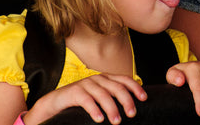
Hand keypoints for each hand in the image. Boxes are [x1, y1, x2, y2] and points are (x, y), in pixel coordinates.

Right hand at [24, 74, 146, 124]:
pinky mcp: (74, 92)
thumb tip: (131, 108)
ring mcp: (85, 84)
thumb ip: (112, 98)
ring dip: (111, 108)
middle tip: (132, 114)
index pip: (125, 79)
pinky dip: (94, 110)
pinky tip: (99, 119)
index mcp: (106, 78)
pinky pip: (86, 100)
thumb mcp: (99, 97)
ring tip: (116, 121)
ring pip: (103, 94)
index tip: (144, 98)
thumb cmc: (81, 102)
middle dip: (126, 100)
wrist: (55, 103)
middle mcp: (97, 79)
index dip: (135, 88)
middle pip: (116, 87)